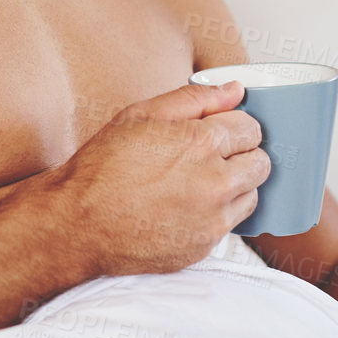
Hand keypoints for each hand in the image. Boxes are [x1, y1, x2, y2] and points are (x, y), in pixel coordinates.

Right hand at [46, 80, 269, 276]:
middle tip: (211, 156)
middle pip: (261, 162)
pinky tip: (188, 207)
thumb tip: (233, 90)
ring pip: (252, 194)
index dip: (232, 126)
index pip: (251, 128)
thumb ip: (194, 98)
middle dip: (241, 154)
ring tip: (199, 182)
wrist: (77, 225)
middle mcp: (215, 182)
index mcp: (201, 143)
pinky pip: (231, 224)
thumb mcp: (141, 116)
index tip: (217, 131)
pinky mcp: (205, 246)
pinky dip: (217, 214)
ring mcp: (212, 219)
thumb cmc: (102, 169)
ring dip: (235, 186)